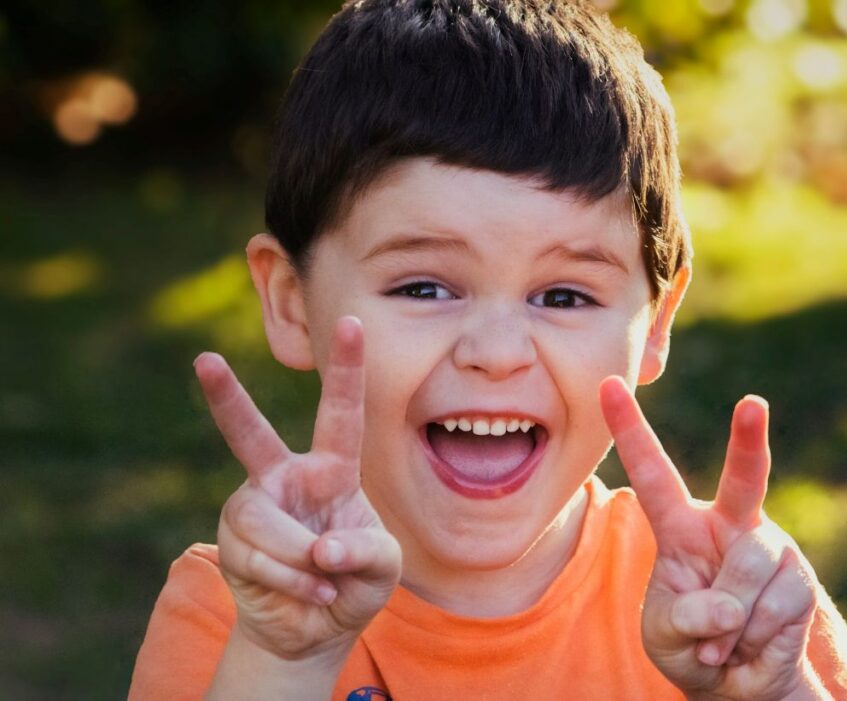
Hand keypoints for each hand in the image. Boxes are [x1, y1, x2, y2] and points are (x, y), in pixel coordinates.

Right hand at [195, 316, 400, 662]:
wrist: (314, 630)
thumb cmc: (355, 584)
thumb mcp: (383, 566)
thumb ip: (364, 550)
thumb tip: (320, 548)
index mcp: (333, 470)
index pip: (341, 413)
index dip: (347, 369)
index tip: (353, 321)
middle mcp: (287, 479)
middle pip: (251, 435)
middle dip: (227, 399)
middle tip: (205, 361)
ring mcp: (254, 508)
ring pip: (264, 523)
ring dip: (299, 560)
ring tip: (323, 581)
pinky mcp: (232, 542)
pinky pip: (258, 557)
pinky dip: (293, 583)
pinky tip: (311, 594)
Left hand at [600, 378, 818, 700]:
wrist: (739, 684)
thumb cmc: (691, 646)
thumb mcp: (665, 635)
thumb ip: (683, 618)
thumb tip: (727, 605)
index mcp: (681, 527)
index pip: (653, 473)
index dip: (630, 430)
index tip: (609, 385)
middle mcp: (729, 525)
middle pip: (742, 478)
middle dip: (749, 440)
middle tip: (752, 403)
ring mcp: (768, 548)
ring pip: (748, 567)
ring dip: (730, 620)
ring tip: (722, 640)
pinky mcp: (798, 579)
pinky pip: (774, 604)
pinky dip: (754, 637)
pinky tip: (750, 644)